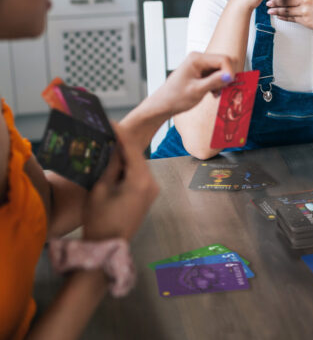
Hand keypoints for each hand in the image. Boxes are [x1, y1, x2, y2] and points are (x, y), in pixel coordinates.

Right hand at [83, 125, 158, 241]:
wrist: (107, 248)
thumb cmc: (100, 221)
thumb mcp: (100, 189)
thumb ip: (110, 165)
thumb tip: (113, 147)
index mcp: (141, 181)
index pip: (132, 150)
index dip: (121, 134)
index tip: (111, 123)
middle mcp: (152, 184)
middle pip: (137, 156)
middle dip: (124, 144)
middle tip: (109, 132)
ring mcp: (153, 190)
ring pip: (139, 165)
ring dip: (126, 156)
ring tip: (110, 144)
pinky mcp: (149, 196)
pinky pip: (140, 175)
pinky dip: (129, 168)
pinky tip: (117, 162)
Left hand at [153, 51, 234, 116]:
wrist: (164, 104)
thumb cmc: (175, 97)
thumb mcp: (197, 90)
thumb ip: (214, 81)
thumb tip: (230, 76)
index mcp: (196, 59)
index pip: (223, 60)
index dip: (229, 72)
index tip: (228, 85)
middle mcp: (199, 59)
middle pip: (223, 64)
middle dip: (226, 77)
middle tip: (220, 90)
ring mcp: (200, 65)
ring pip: (221, 70)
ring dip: (221, 82)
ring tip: (214, 93)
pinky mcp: (201, 72)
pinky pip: (216, 75)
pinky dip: (217, 84)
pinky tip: (212, 92)